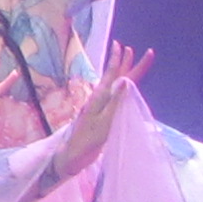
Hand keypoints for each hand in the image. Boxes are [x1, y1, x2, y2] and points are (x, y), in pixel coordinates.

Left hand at [62, 46, 153, 167]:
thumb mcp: (104, 122)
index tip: (128, 47)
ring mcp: (100, 106)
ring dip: (121, 71)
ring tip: (125, 59)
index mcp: (101, 98)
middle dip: (124, 63)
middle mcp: (100, 99)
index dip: (125, 61)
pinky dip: (120, 87)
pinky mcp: (100, 114)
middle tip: (129, 48)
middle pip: (116, 77)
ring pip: (114, 84)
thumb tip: (124, 80)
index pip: (116, 75)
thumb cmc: (88, 140)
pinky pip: (113, 95)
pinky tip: (121, 86)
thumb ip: (114, 101)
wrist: (73, 155)